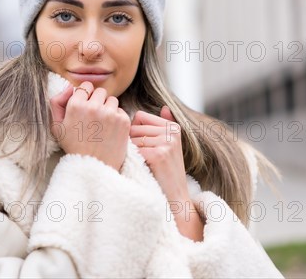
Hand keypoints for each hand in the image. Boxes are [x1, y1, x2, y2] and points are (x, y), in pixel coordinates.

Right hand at [49, 81, 128, 171]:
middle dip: (97, 101)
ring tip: (101, 125)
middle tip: (93, 117)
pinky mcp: (123, 121)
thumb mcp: (57, 126)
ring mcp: (110, 114)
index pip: (85, 86)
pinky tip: (109, 130)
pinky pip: (121, 110)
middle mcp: (94, 107)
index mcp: (75, 106)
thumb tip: (69, 87)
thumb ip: (57, 102)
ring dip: (108, 108)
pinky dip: (117, 118)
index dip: (85, 95)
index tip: (85, 106)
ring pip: (112, 100)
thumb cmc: (73, 147)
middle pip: (100, 91)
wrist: (94, 167)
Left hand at [130, 106, 203, 240]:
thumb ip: (165, 125)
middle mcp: (172, 131)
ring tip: (142, 164)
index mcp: (173, 126)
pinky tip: (141, 168)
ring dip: (130, 151)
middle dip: (131, 142)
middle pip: (132, 126)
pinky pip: (133, 150)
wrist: (174, 198)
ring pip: (131, 138)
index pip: (138, 116)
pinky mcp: (159, 154)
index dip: (133, 131)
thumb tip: (165, 107)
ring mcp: (167, 142)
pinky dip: (132, 160)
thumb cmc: (165, 172)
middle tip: (141, 159)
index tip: (141, 146)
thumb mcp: (169, 146)